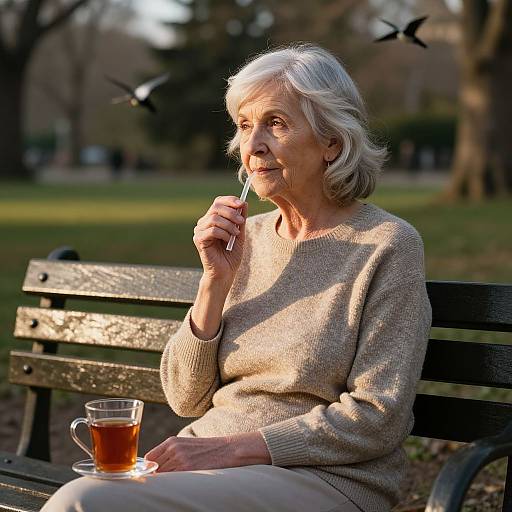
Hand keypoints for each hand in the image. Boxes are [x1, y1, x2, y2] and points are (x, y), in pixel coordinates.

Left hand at [144, 432, 270, 472]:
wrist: (227, 449)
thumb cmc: (207, 449)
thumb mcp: (186, 445)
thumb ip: (171, 453)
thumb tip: (155, 468)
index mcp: (172, 441)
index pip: (149, 457)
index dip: (150, 468)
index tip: (155, 474)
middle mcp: (174, 448)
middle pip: (154, 468)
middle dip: (157, 476)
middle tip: (167, 480)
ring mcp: (180, 458)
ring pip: (162, 475)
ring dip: (166, 480)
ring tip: (177, 481)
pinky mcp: (188, 468)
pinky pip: (172, 479)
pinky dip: (173, 483)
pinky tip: (182, 482)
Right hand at [193, 196, 247, 284]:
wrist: (225, 272)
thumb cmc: (231, 254)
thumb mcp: (239, 234)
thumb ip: (240, 219)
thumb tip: (244, 203)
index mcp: (212, 219)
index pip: (218, 202)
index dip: (229, 200)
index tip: (242, 204)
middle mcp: (203, 223)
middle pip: (216, 207)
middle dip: (231, 212)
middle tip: (242, 222)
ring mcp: (199, 231)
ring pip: (214, 219)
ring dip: (229, 225)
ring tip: (236, 234)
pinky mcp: (198, 240)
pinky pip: (212, 230)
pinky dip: (223, 234)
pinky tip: (228, 241)